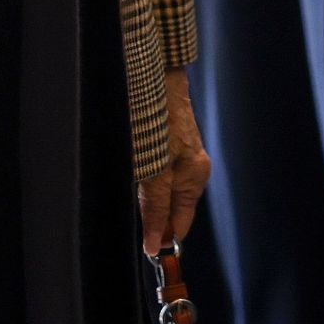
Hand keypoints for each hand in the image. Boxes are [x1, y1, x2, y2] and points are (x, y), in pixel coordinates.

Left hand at [137, 67, 210, 254]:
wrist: (157, 73)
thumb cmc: (159, 121)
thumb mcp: (157, 170)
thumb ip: (155, 207)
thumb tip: (154, 246)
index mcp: (195, 178)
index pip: (180, 223)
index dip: (162, 236)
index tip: (144, 250)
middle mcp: (191, 168)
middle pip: (168, 205)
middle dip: (149, 213)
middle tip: (129, 210)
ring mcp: (179, 153)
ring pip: (158, 187)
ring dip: (142, 192)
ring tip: (128, 180)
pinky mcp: (165, 140)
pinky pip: (154, 168)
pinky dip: (142, 174)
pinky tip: (129, 164)